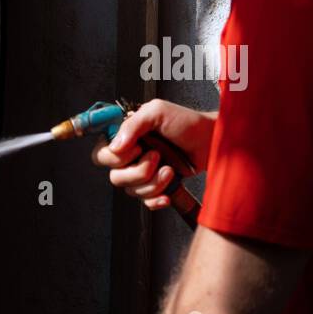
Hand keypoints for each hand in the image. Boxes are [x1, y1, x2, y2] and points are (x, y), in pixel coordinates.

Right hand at [90, 99, 215, 210]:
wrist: (212, 141)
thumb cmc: (187, 123)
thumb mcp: (158, 112)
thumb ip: (132, 125)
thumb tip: (115, 147)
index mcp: (125, 137)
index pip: (101, 154)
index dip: (114, 157)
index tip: (137, 148)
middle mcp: (130, 156)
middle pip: (115, 176)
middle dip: (138, 172)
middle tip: (157, 157)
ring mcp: (142, 172)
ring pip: (131, 190)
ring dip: (153, 183)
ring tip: (170, 170)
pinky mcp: (156, 186)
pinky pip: (145, 201)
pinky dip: (156, 199)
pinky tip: (167, 193)